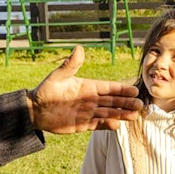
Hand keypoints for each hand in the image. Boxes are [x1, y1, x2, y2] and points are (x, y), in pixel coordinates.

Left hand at [27, 46, 142, 133]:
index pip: (109, 88)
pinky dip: (107, 125)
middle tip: (140, 104)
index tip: (134, 90)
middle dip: (126, 102)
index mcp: (88, 87)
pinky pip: (98, 124)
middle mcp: (91, 99)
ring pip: (109, 113)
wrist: (35, 110)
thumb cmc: (46, 91)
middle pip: (113, 101)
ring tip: (134, 116)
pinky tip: (117, 125)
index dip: (121, 89)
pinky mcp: (83, 124)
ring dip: (121, 114)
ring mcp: (88, 112)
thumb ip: (70, 65)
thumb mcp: (58, 77)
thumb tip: (79, 48)